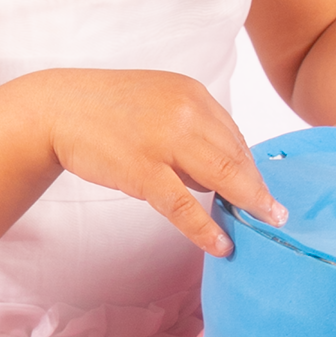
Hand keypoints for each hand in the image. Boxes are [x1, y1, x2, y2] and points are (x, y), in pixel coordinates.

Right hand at [43, 68, 286, 254]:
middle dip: (257, 188)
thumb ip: (191, 130)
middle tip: (277, 214)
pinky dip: (206, 227)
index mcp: (191, 92)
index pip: (233, 134)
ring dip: (247, 205)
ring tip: (266, 226)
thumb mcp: (159, 102)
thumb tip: (220, 174)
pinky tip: (221, 244)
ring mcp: (163, 139)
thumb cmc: (108, 109)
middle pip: (235, 155)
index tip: (262, 190)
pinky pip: (183, 204)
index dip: (251, 167)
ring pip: (220, 176)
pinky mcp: (142, 168)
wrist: (58, 107)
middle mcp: (184, 110)